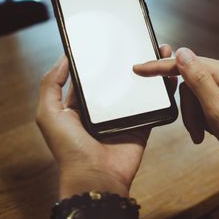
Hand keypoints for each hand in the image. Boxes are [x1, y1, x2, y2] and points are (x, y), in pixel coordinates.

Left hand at [36, 45, 176, 198]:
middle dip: (129, 61)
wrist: (98, 178)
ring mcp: (124, 117)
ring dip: (149, 72)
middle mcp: (103, 110)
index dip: (101, 59)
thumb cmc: (70, 149)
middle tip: (141, 41)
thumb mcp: (49, 114)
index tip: (111, 40)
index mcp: (80, 105)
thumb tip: (64, 57)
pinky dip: (162, 92)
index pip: (91, 76)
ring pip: (138, 89)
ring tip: (160, 52)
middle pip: (118, 80)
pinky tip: (169, 77)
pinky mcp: (142, 125)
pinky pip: (154, 105)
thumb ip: (51, 85)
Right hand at [133, 47, 218, 170]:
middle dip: (188, 108)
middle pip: (190, 82)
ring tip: (203, 134)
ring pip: (195, 95)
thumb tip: (182, 52)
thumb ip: (198, 79)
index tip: (139, 69)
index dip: (161, 67)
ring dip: (194, 117)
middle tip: (195, 130)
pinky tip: (209, 132)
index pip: (187, 63)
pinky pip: (205, 102)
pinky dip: (202, 118)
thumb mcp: (218, 109)